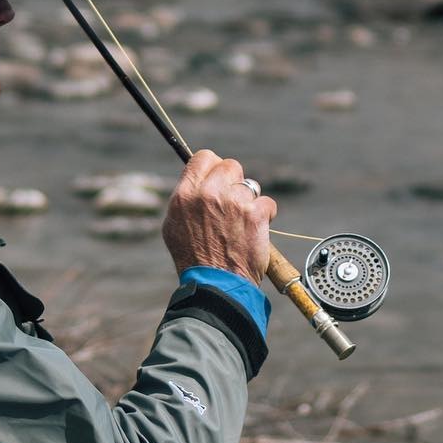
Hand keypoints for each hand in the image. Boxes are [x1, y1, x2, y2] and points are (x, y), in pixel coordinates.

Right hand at [162, 150, 276, 284]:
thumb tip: (196, 181)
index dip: (213, 166)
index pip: (203, 157)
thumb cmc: (194, 259)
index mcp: (185, 195)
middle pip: (230, 166)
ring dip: (249, 201)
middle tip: (232, 203)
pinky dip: (265, 216)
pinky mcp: (255, 214)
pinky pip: (267, 203)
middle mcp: (208, 194)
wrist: (216, 285)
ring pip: (250, 185)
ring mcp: (233, 202)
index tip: (218, 177)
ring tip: (241, 224)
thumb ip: (185, 199)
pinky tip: (255, 231)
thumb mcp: (174, 225)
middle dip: (234, 182)